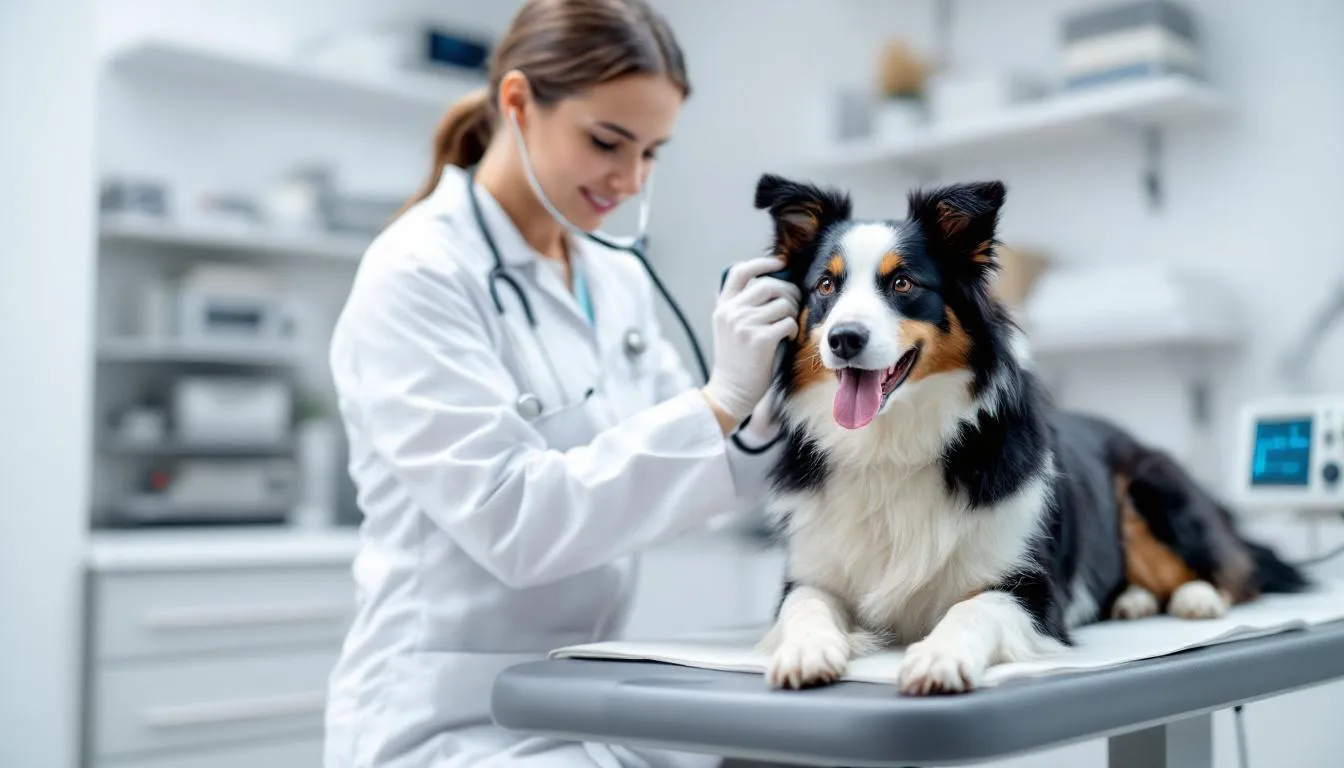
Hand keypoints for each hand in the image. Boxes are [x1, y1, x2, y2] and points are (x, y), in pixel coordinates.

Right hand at [701, 256, 799, 427]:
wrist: (730, 392)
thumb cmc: (737, 361)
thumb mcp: (729, 329)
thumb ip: (742, 307)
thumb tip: (773, 284)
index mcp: (723, 307)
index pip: (740, 272)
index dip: (762, 263)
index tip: (780, 264)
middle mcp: (731, 312)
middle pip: (769, 285)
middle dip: (788, 293)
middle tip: (794, 305)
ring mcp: (744, 325)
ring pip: (783, 304)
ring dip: (793, 312)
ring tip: (789, 326)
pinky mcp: (759, 340)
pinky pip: (788, 322)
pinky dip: (793, 329)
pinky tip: (788, 338)